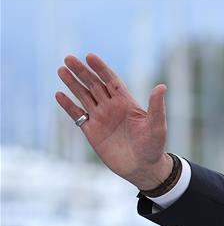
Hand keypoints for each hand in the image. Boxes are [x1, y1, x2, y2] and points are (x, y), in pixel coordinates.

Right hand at [56, 53, 170, 189]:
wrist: (143, 168)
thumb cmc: (153, 147)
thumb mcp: (157, 126)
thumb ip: (157, 107)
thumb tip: (162, 87)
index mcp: (127, 103)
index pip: (111, 81)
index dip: (101, 69)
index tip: (90, 56)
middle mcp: (112, 107)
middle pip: (94, 85)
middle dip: (82, 72)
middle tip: (69, 58)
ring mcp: (101, 118)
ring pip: (84, 96)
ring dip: (73, 84)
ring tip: (61, 70)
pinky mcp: (92, 131)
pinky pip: (78, 115)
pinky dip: (68, 106)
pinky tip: (59, 95)